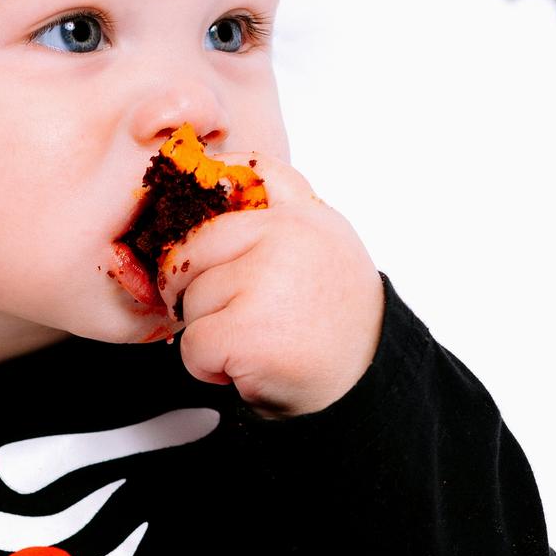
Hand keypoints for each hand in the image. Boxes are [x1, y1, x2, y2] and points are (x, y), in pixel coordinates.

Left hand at [159, 159, 383, 415]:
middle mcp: (288, 236)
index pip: (248, 170)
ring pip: (191, 298)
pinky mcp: (247, 330)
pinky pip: (192, 343)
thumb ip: (280, 215)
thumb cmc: (336, 321)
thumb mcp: (324, 247)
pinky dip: (207, 366)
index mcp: (305, 213)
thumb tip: (215, 184)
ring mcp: (266, 280)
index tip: (194, 206)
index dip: (210, 183)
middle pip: (194, 246)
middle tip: (227, 313)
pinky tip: (244, 367)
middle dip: (194, 286)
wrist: (364, 384)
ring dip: (208, 330)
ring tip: (253, 341)